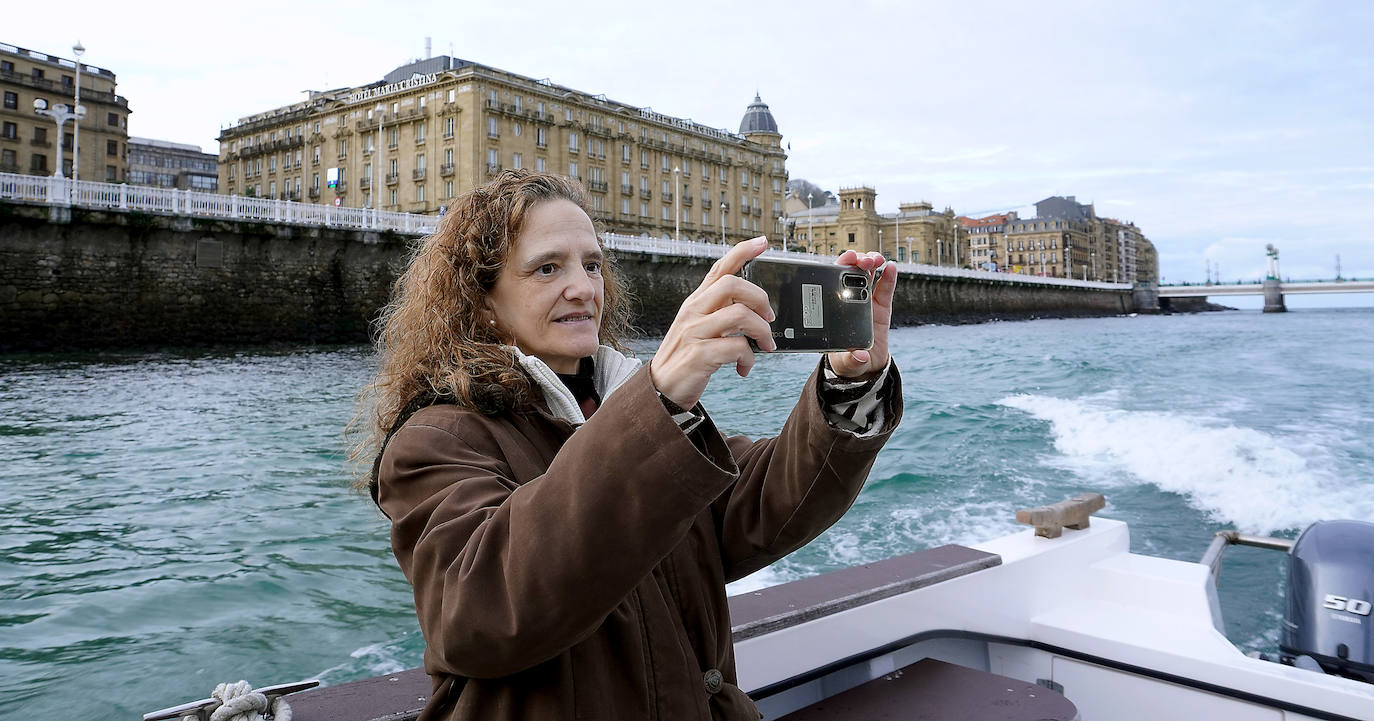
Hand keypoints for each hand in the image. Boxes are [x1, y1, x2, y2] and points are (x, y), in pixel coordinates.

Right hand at [651, 237, 775, 408]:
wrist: (659, 391)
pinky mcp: (698, 355)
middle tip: (769, 318)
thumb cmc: (685, 359)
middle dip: (760, 299)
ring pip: (739, 315)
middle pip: (732, 285)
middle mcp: (693, 312)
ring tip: (765, 346)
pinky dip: (748, 359)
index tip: (762, 242)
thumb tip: (753, 308)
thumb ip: (720, 314)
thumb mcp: (698, 329)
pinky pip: (736, 348)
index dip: (742, 252)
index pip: (719, 268)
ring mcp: (694, 332)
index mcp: (696, 303)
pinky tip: (743, 368)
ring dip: (761, 332)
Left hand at [826, 250, 895, 378]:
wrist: (866, 365)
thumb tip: (860, 356)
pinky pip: (885, 288)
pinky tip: (892, 267)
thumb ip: (852, 359)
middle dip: (857, 261)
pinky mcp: (881, 306)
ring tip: (877, 260)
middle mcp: (849, 301)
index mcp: (836, 309)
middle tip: (863, 260)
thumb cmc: (848, 360)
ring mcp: (866, 302)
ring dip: (872, 263)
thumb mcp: (847, 362)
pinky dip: (889, 277)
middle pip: (851, 274)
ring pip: (868, 276)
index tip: (847, 259)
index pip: (834, 282)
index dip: (840, 267)